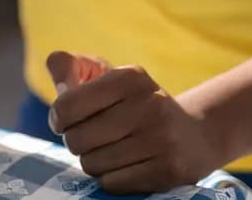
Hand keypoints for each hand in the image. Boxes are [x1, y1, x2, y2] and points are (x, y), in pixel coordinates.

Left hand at [47, 51, 219, 193]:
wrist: (194, 135)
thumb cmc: (133, 102)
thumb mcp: (106, 75)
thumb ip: (70, 68)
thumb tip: (58, 76)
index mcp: (129, 77)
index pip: (67, 104)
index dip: (57, 118)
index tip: (62, 121)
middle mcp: (148, 104)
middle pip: (77, 138)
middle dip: (74, 141)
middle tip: (85, 138)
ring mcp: (161, 139)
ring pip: (93, 163)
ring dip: (91, 161)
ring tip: (105, 151)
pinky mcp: (169, 170)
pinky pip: (113, 183)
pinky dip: (109, 178)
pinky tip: (121, 165)